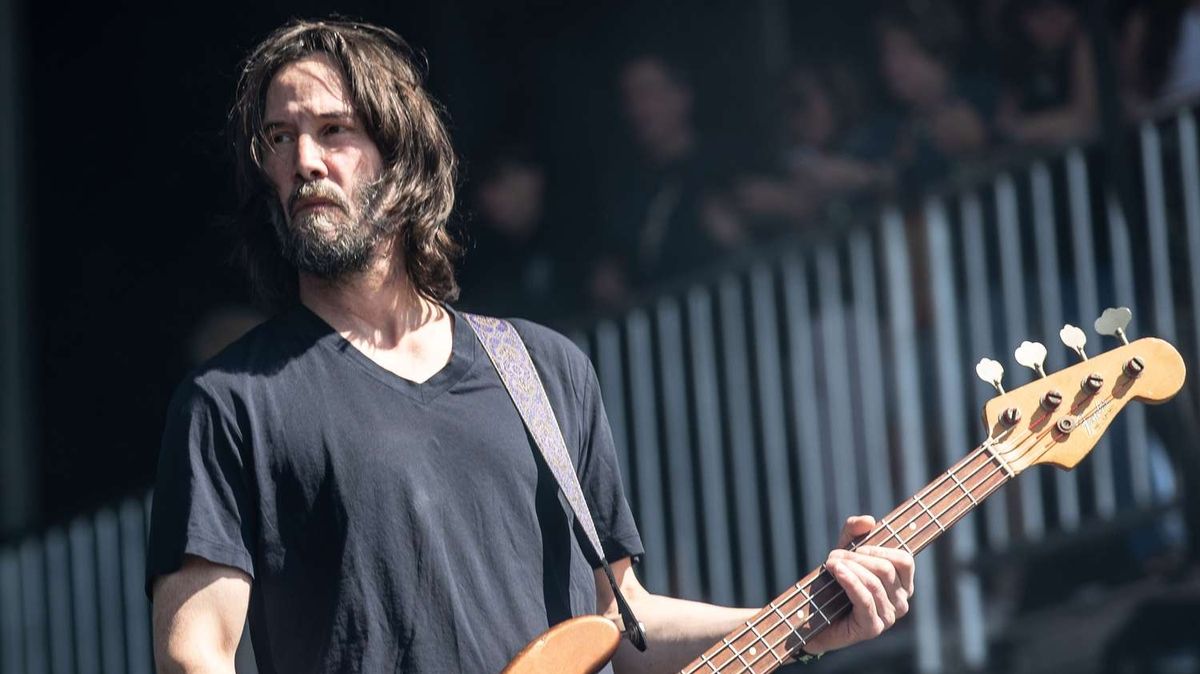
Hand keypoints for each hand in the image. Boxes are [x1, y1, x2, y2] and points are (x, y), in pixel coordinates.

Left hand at [802, 515, 914, 654]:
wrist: (814, 615)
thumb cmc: (834, 582)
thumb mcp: (844, 550)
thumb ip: (854, 531)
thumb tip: (869, 521)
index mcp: (902, 584)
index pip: (904, 560)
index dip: (879, 549)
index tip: (856, 546)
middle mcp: (901, 602)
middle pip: (885, 569)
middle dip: (857, 557)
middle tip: (834, 556)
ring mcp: (888, 617)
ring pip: (874, 583)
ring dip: (849, 568)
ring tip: (830, 564)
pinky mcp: (872, 628)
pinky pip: (865, 599)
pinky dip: (850, 582)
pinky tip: (837, 572)